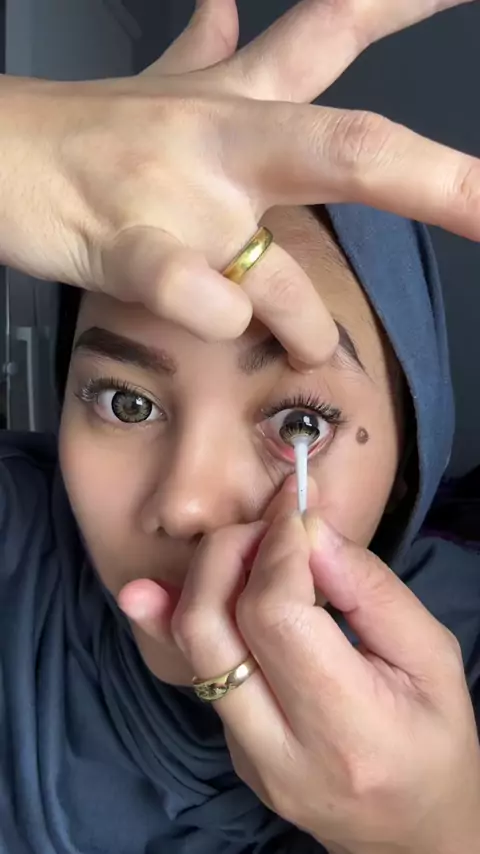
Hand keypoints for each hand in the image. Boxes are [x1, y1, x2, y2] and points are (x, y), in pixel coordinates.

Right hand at [1, 0, 478, 366]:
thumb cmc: (89, 135)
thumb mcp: (162, 87)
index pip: (339, 29)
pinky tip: (219, 325)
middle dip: (439, 183)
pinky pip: (200, 299)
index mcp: (243, 103)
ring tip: (311, 350)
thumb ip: (208, 51)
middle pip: (353, 152)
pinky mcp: (136, 249)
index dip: (413, 1)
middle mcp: (229, 144)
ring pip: (280, 275)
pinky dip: (220, 322)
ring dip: (308, 328)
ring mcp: (184, 200)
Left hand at [170, 479, 479, 853]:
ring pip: (190, 647)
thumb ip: (372, 590)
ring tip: (247, 546)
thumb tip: (308, 531)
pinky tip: (157, 589)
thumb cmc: (437, 742)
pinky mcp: (230, 751)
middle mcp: (281, 750)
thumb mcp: (433, 658)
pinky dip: (185, 616)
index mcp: (348, 728)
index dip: (277, 549)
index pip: (276, 616)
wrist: (413, 834)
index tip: (294, 510)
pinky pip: (198, 671)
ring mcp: (245, 757)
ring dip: (204, 577)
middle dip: (228, 552)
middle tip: (268, 525)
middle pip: (209, 628)